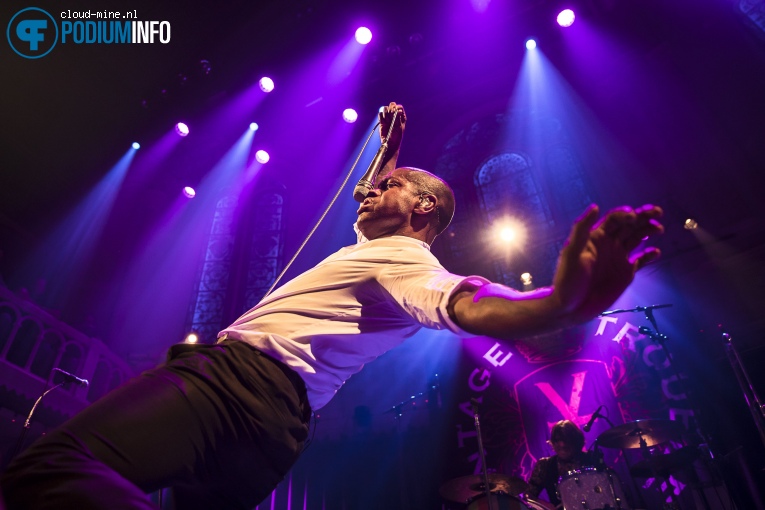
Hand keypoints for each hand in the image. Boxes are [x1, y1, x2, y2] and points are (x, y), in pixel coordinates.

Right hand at [378, 102, 405, 152]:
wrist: (389, 143)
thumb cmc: (397, 136)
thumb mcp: (399, 127)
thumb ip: (398, 117)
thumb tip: (398, 110)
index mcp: (401, 116)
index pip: (399, 107)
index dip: (397, 107)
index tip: (396, 111)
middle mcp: (394, 115)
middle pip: (392, 105)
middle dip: (391, 108)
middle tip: (391, 114)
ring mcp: (387, 118)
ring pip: (385, 108)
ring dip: (386, 113)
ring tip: (387, 120)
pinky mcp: (381, 121)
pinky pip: (380, 114)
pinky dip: (381, 116)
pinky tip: (383, 121)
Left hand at [552, 204, 663, 322]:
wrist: (571, 307)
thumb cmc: (567, 279)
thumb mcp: (572, 253)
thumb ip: (582, 229)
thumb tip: (595, 206)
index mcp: (596, 237)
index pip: (614, 219)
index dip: (626, 214)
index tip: (634, 217)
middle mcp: (609, 244)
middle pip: (630, 225)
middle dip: (644, 217)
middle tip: (658, 212)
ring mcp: (618, 258)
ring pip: (638, 238)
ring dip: (648, 231)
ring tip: (659, 228)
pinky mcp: (626, 272)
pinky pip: (641, 260)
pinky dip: (650, 255)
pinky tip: (656, 252)